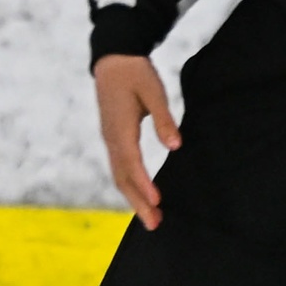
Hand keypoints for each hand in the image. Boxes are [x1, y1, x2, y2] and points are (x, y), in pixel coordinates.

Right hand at [94, 52, 179, 229]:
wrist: (113, 60)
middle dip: (138, 203)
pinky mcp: (113, 139)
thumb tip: (175, 145)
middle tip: (154, 224)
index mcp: (120, 128)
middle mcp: (111, 139)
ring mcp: (109, 140)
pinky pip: (119, 169)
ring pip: (119, 176)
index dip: (144, 184)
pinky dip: (130, 186)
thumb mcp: (154, 91)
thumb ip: (164, 119)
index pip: (131, 163)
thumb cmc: (135, 73)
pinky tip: (140, 195)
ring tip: (151, 217)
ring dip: (134, 198)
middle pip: (122, 178)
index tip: (158, 201)